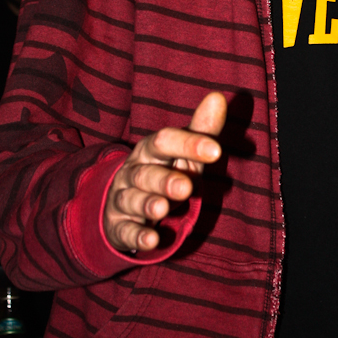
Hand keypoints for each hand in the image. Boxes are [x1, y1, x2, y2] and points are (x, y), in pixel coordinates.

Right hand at [104, 91, 226, 252]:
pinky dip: (137, 237)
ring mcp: (124, 199)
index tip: (216, 150)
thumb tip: (218, 96)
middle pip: (146, 173)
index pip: (165, 141)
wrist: (124, 203)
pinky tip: (151, 241)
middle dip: (164, 180)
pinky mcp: (120, 227)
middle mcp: (134, 172)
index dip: (189, 144)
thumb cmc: (165, 172)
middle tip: (186, 186)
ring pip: (133, 200)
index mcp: (151, 150)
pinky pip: (126, 231)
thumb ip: (201, 129)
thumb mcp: (184, 153)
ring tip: (163, 210)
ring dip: (148, 204)